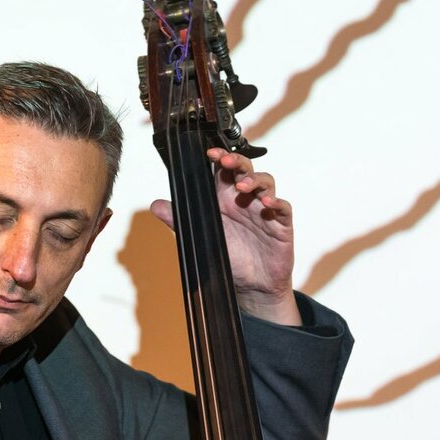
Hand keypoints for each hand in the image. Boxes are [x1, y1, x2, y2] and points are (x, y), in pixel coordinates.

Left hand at [151, 148, 300, 325]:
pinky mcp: (281, 225)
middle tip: (226, 162)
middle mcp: (246, 199)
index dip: (220, 157)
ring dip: (255, 180)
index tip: (210, 153)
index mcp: (226, 198)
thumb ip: (178, 220)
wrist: (250, 286)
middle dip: (237, 162)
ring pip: (265, 183)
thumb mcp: (198, 238)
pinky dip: (277, 202)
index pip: (224, 170)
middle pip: (245, 170)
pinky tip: (267, 203)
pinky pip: (283, 207)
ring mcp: (264, 210)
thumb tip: (156, 205)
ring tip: (243, 186)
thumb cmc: (228, 258)